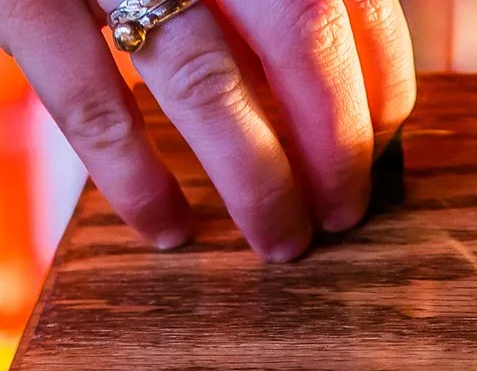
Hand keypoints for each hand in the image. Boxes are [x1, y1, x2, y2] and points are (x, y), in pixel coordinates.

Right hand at [0, 0, 415, 260]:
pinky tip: (170, 229)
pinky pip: (93, 103)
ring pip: (205, 76)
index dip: (378, 77)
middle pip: (298, 31)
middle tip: (344, 213)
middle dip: (335, 138)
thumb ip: (251, 2)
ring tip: (281, 241)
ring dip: (257, 175)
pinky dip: (139, 177)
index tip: (384, 148)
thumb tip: (344, 94)